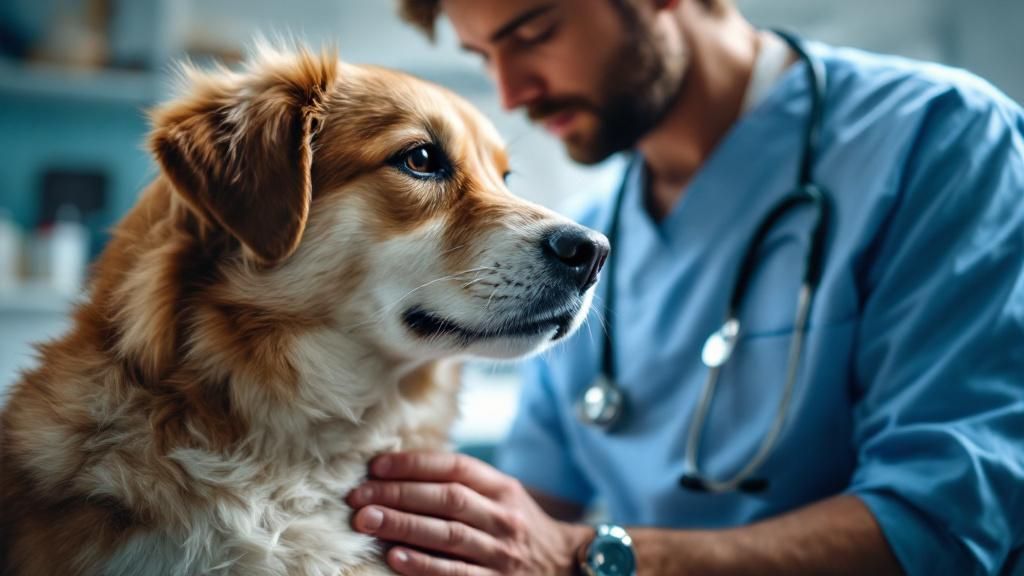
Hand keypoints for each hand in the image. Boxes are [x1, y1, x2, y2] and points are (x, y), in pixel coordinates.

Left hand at [346, 452, 591, 575]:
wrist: (564, 565)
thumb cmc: (518, 525)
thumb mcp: (502, 494)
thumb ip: (464, 483)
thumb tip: (401, 470)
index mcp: (502, 487)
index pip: (455, 468)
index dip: (414, 464)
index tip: (376, 467)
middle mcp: (503, 516)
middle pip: (447, 499)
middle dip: (399, 495)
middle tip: (359, 496)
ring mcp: (500, 552)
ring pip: (448, 534)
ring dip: (403, 526)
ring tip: (367, 521)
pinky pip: (456, 573)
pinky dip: (424, 565)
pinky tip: (395, 557)